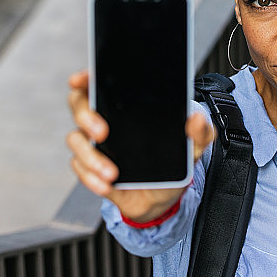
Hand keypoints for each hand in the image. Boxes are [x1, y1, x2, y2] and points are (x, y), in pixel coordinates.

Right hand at [66, 70, 212, 221]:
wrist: (164, 199)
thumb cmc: (174, 164)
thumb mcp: (194, 148)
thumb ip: (201, 133)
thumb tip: (197, 118)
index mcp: (127, 106)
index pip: (101, 83)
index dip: (87, 78)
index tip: (79, 80)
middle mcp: (106, 120)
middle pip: (79, 105)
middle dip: (85, 116)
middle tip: (102, 132)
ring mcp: (95, 145)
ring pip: (75, 140)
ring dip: (90, 156)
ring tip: (111, 172)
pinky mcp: (91, 169)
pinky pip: (80, 169)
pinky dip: (90, 177)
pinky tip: (107, 185)